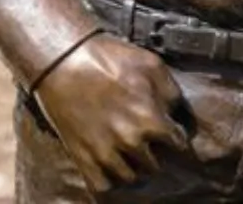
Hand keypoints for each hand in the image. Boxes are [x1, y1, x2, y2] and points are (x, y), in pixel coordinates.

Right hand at [33, 33, 188, 191]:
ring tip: (126, 151)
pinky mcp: (84, 159)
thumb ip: (172, 92)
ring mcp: (106, 153)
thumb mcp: (150, 63)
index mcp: (151, 120)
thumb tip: (179, 114)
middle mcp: (131, 142)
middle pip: (155, 165)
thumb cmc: (108, 57)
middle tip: (144, 139)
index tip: (169, 133)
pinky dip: (108, 179)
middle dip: (153, 152)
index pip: (179, 145)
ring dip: (132, 167)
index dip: (175, 137)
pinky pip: (104, 186)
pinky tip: (108, 163)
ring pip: (130, 178)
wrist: (63, 59)